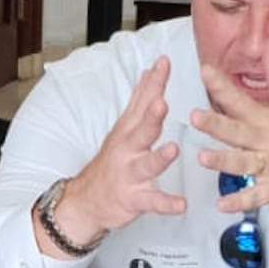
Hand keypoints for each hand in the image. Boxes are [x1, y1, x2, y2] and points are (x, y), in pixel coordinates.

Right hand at [53, 56, 186, 247]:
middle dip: (151, 116)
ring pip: (146, 165)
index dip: (153, 83)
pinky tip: (181, 204)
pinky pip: (152, 201)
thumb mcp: (123, 127)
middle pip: (141, 130)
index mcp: (129, 130)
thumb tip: (148, 73)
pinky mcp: (134, 198)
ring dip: (159, 158)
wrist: (87, 201)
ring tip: (172, 149)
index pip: (142, 101)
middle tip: (161, 102)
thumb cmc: (111, 162)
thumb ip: (139, 100)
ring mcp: (130, 174)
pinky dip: (167, 204)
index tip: (163, 63)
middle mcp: (128, 149)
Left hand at [191, 38, 268, 212]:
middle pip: (238, 130)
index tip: (204, 70)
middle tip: (195, 116)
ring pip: (244, 162)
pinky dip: (239, 201)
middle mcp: (267, 139)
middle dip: (216, 123)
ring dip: (223, 161)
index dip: (222, 84)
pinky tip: (222, 205)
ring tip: (203, 158)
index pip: (241, 98)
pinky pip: (256, 195)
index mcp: (268, 118)